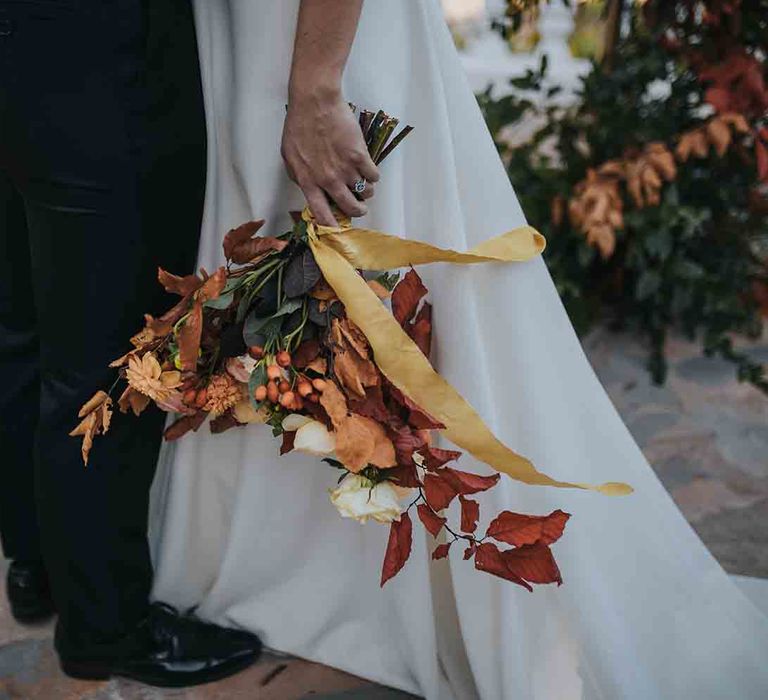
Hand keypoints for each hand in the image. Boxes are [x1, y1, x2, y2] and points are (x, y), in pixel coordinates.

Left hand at [282, 90, 379, 226]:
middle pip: (350, 208)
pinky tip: (368, 169)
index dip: (332, 228)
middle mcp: (328, 180)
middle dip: (358, 211)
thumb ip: (300, 177)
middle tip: (360, 207)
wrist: (315, 102)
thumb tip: (310, 191)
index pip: (322, 215)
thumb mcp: (290, 157)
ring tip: (364, 184)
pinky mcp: (359, 156)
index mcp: (309, 182)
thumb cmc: (299, 126)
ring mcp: (345, 169)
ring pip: (366, 193)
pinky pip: (374, 176)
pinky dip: (374, 176)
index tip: (338, 231)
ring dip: (367, 192)